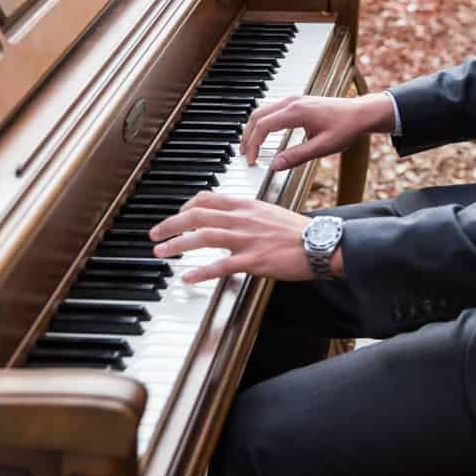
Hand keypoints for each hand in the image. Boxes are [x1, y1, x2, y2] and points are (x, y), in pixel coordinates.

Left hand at [150, 193, 339, 283]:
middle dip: (170, 224)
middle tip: (155, 234)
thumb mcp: (269, 212)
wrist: (321, 243)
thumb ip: (246, 213)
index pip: (206, 198)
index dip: (184, 207)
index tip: (175, 217)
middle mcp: (242, 218)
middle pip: (197, 214)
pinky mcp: (254, 260)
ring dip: (177, 244)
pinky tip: (188, 277)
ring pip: (204, 236)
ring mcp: (247, 238)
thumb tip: (229, 217)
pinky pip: (222, 265)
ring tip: (161, 252)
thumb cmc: (297, 231)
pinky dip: (201, 271)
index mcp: (246, 204)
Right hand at [239, 92, 395, 171]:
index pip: (263, 126)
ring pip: (262, 110)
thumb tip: (275, 165)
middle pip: (257, 116)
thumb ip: (297, 156)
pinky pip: (271, 110)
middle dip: (247, 136)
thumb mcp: (322, 147)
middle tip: (244, 155)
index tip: (250, 160)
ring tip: (249, 147)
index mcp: (296, 111)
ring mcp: (294, 99)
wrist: (361, 113)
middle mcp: (292, 101)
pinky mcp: (297, 102)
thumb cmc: (346, 127)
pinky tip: (264, 135)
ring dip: (253, 128)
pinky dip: (262, 122)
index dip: (252, 144)